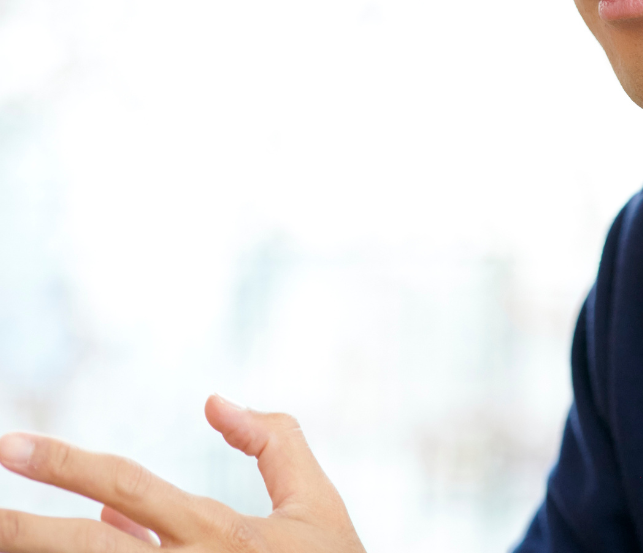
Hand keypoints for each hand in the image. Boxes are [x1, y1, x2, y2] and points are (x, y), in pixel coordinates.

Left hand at [0, 396, 364, 552]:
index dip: (65, 465)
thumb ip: (274, 442)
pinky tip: (71, 549)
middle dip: (22, 531)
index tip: (12, 445)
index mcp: (217, 533)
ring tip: (2, 534)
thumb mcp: (315, 501)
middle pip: (82, 550)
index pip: (126, 488)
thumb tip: (214, 403)